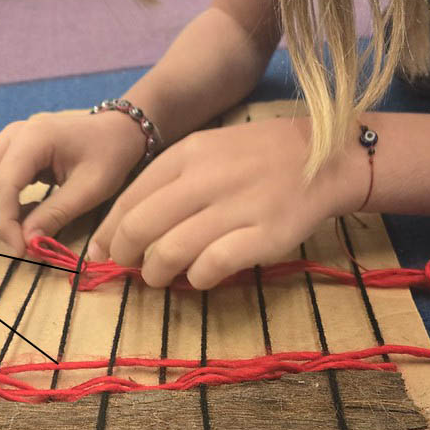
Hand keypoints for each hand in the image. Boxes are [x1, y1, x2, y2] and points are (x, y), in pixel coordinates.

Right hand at [0, 111, 146, 255]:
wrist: (117, 131)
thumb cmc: (110, 155)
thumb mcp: (91, 189)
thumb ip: (57, 214)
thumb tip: (26, 241)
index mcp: (34, 137)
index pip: (2, 184)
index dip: (4, 221)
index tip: (20, 248)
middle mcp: (12, 134)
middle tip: (14, 241)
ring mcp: (6, 139)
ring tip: (17, 230)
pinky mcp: (8, 150)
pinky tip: (20, 216)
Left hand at [90, 117, 363, 288]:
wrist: (326, 157)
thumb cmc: (258, 157)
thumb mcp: (208, 151)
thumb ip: (168, 183)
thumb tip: (123, 227)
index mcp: (187, 155)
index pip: (128, 200)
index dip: (108, 233)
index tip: (103, 253)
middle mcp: (206, 179)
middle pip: (141, 228)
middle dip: (124, 256)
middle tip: (129, 268)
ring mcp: (236, 207)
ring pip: (170, 251)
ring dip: (155, 273)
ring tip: (159, 277)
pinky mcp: (263, 236)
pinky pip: (212, 266)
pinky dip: (196, 278)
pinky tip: (198, 277)